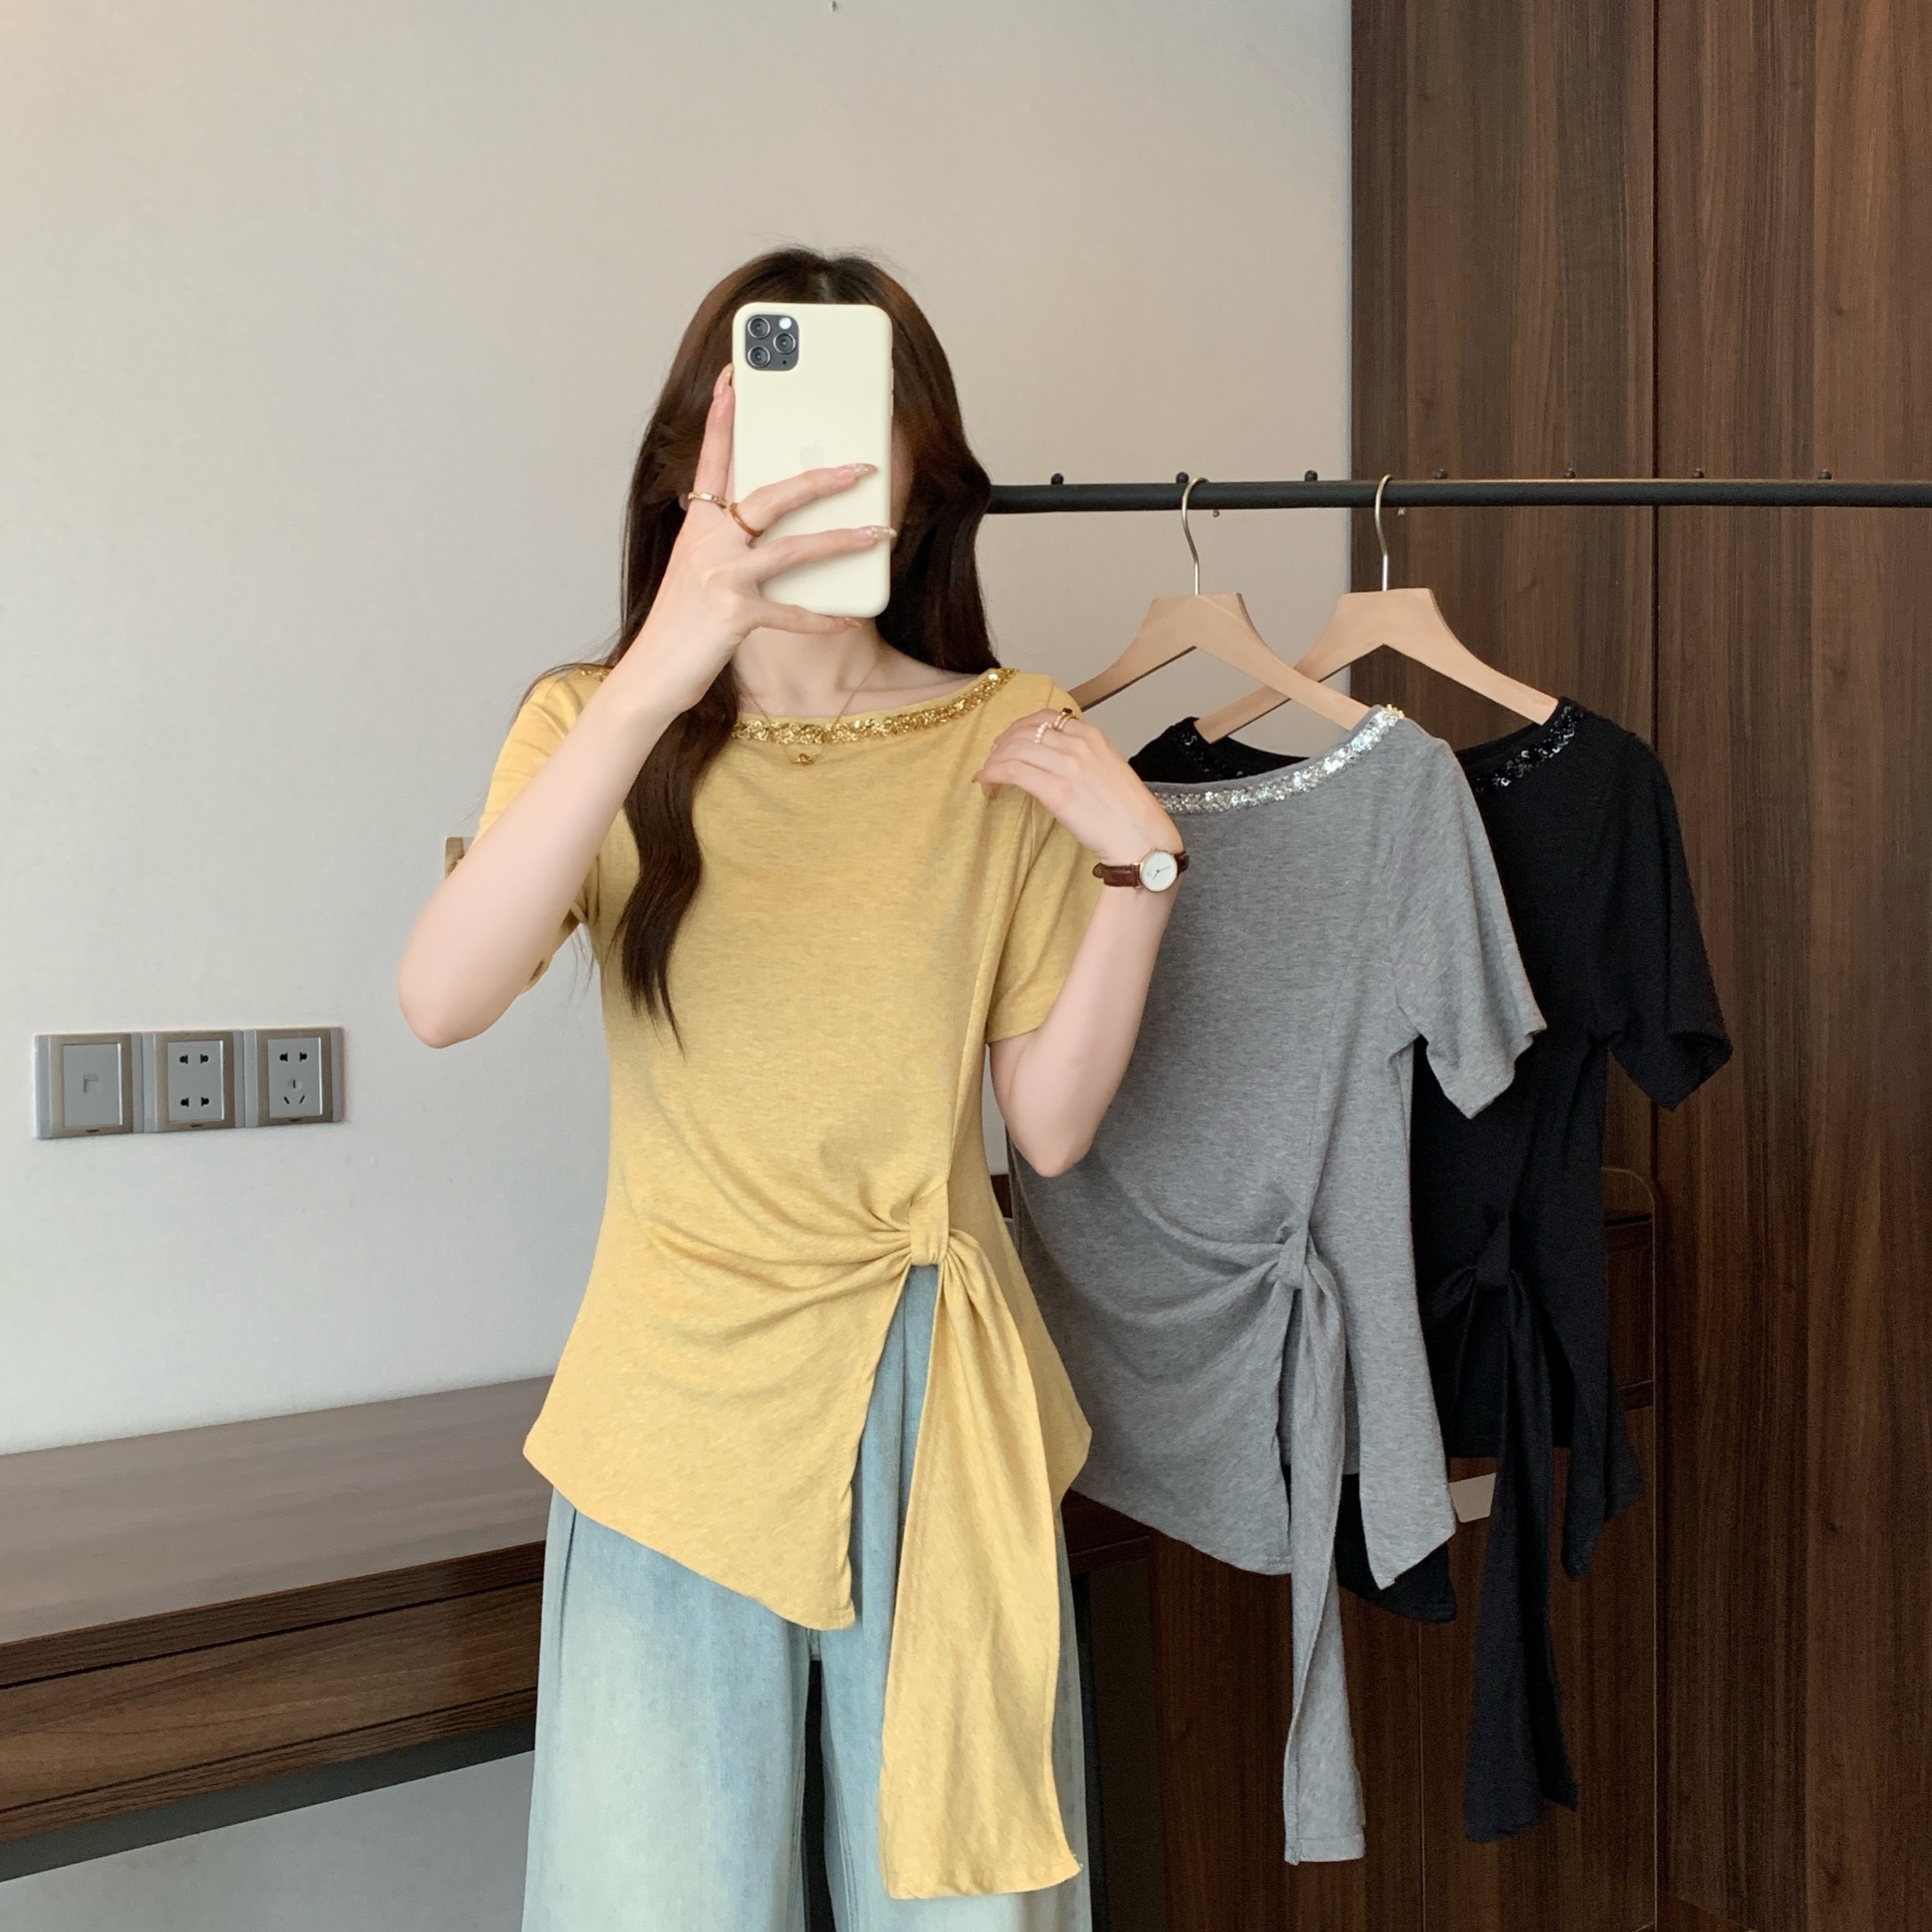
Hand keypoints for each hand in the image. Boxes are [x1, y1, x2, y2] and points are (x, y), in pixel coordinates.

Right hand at [607, 366, 893, 717]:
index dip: (723, 420)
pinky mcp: (735, 615)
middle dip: (819, 480)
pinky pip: (793, 613)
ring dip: (841, 541)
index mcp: (697, 526)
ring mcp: (721, 578)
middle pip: (770, 497)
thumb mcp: (694, 572)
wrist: (651, 674)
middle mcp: (707, 544)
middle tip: (859, 467)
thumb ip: (722, 545)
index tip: (733, 380)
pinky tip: (849, 617)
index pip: (712, 461)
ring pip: (792, 549)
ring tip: (878, 533)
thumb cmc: (679, 625)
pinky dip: (823, 617)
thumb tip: (764, 529)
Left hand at [974, 711, 1182, 868]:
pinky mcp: (1057, 792)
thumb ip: (1084, 758)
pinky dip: (992, 775)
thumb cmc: (1129, 813)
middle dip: (1001, 745)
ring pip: (1014, 750)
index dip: (1019, 728)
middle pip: (1025, 732)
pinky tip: (986, 785)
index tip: (1008, 743)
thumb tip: (1055, 761)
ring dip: (993, 762)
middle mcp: (1078, 745)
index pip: (1046, 718)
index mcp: (1093, 736)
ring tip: (986, 777)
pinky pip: (1012, 772)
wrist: (1142, 839)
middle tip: (991, 761)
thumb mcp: (1109, 770)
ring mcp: (1067, 766)